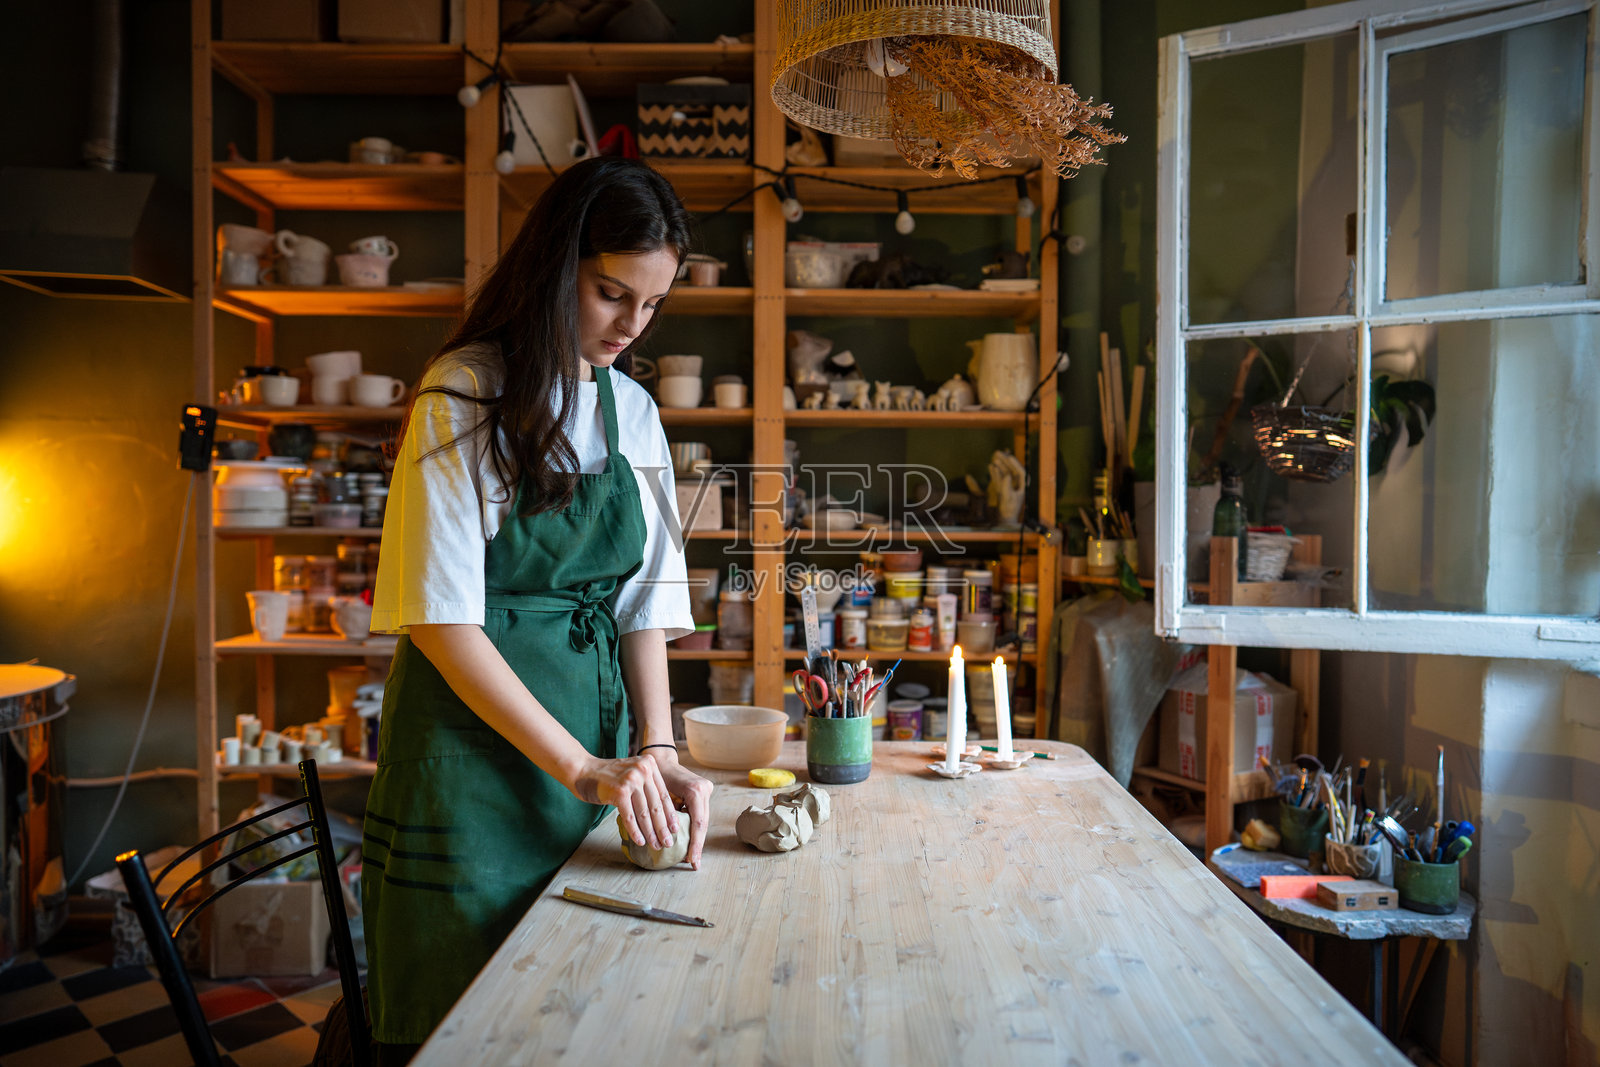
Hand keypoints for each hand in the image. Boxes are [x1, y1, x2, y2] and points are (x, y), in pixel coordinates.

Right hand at [571, 753, 677, 851]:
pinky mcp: (619, 791)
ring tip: (656, 845)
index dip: (670, 814)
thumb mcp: (631, 773)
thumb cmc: (606, 776)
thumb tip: (661, 814)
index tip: (676, 829)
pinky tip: (641, 841)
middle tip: (669, 842)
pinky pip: (630, 817)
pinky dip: (636, 831)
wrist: (581, 770)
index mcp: (649, 764)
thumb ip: (645, 785)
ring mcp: (631, 780)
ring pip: (644, 813)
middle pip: (656, 804)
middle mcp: (643, 769)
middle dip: (663, 827)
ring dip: (651, 832)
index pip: (663, 794)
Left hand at [653, 752, 713, 869]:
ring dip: (696, 839)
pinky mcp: (704, 792)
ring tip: (692, 858)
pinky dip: (693, 829)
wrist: (660, 759)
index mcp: (695, 790)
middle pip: (703, 823)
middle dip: (697, 845)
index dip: (695, 844)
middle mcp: (704, 789)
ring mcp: (706, 790)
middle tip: (694, 864)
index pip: (698, 823)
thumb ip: (665, 816)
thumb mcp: (658, 797)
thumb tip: (665, 842)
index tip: (691, 860)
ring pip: (702, 820)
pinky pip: (699, 814)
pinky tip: (691, 843)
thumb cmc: (655, 775)